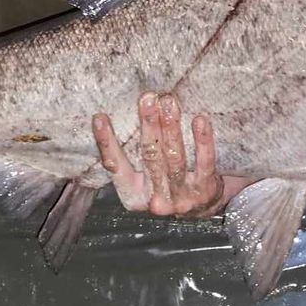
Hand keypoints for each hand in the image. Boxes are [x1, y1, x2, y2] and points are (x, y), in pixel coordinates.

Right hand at [92, 92, 251, 216]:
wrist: (205, 207)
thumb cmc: (169, 182)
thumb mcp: (144, 176)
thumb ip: (133, 155)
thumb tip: (118, 114)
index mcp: (133, 194)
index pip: (115, 166)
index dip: (106, 142)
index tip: (100, 117)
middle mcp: (155, 197)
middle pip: (149, 157)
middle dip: (149, 125)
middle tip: (148, 99)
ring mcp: (181, 196)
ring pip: (175, 158)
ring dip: (171, 128)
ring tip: (169, 103)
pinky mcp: (205, 190)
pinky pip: (204, 163)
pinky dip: (202, 141)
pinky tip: (200, 120)